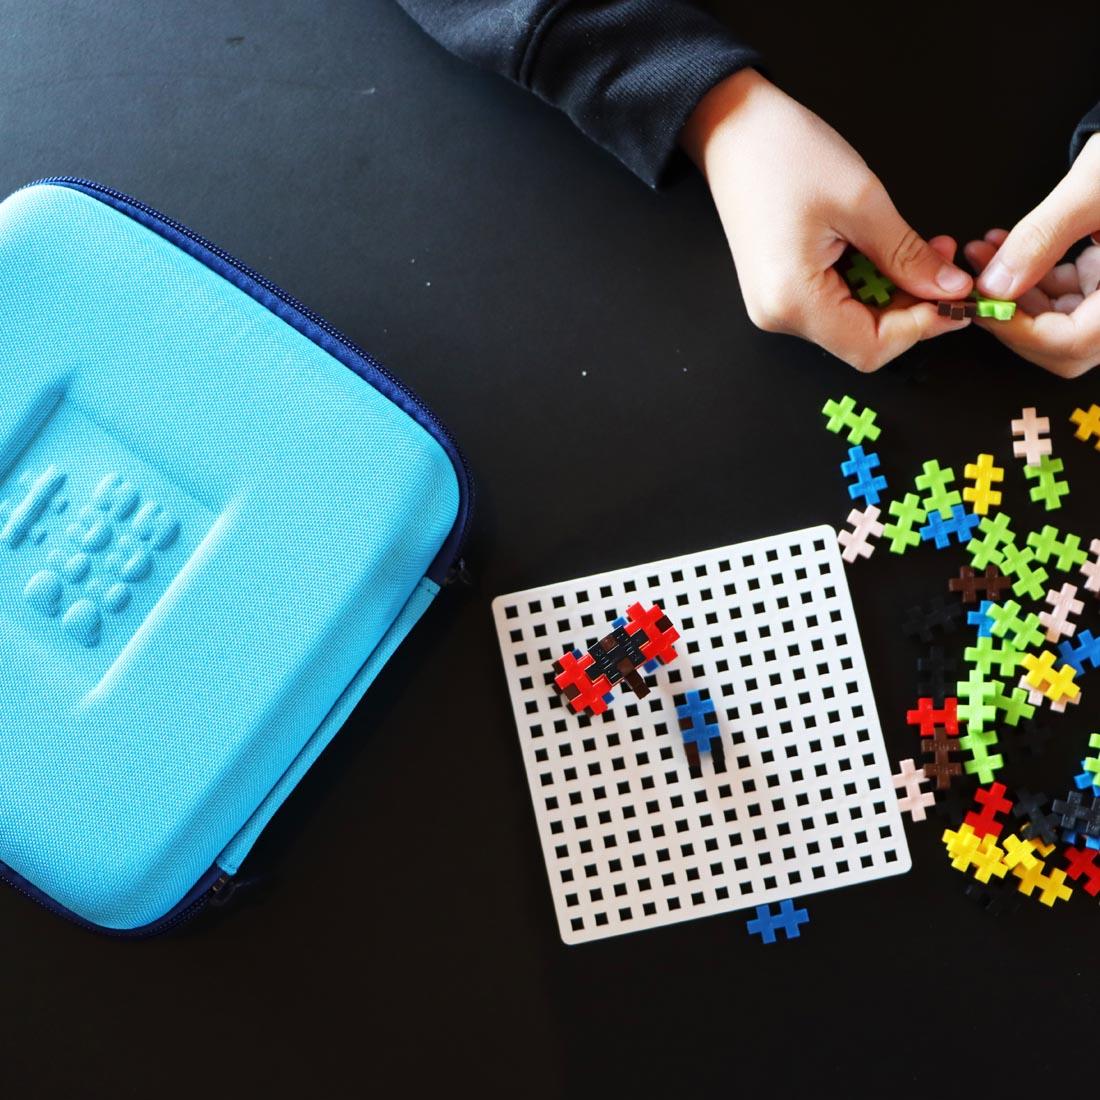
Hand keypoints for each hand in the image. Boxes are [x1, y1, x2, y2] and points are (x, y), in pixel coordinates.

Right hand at [681, 69, 972, 372]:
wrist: (732, 130)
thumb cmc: (783, 155)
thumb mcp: (862, 202)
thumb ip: (907, 256)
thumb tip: (948, 289)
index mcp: (792, 300)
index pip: (868, 347)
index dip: (919, 329)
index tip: (956, 300)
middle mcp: (779, 314)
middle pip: (861, 340)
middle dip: (911, 309)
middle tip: (947, 268)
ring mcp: (777, 303)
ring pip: (852, 323)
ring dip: (893, 294)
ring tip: (924, 250)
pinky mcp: (780, 288)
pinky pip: (835, 303)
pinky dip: (870, 284)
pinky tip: (887, 253)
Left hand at [963, 133, 1099, 377]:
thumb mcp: (1095, 187)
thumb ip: (1043, 237)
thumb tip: (996, 284)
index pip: (1072, 343)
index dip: (1020, 331)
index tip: (983, 305)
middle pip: (1063, 344)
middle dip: (1012, 315)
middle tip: (976, 284)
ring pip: (1059, 322)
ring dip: (1015, 292)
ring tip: (983, 254)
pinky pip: (1067, 296)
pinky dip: (1033, 278)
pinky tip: (1006, 248)